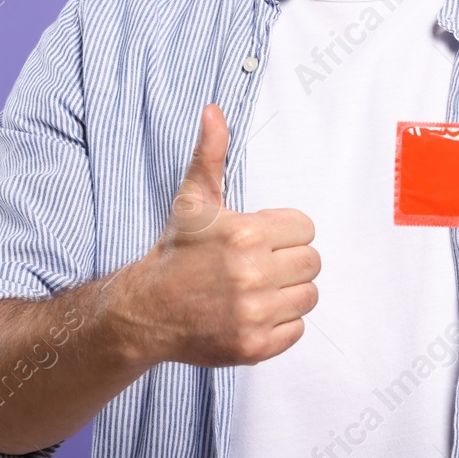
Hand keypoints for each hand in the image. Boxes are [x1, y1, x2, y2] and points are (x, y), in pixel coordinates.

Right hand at [109, 103, 320, 368]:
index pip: (305, 229)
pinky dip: (281, 324)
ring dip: (288, 293)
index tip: (259, 239)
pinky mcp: (254, 346)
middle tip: (259, 265)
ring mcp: (254, 314)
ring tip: (257, 289)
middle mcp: (253, 275)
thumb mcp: (194, 200)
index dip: (284, 232)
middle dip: (289, 261)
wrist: (146, 311)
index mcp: (246, 234)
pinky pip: (297, 331)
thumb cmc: (177, 252)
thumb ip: (211, 154)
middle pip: (312, 263)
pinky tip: (253, 313)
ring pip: (308, 297)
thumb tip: (213, 111)